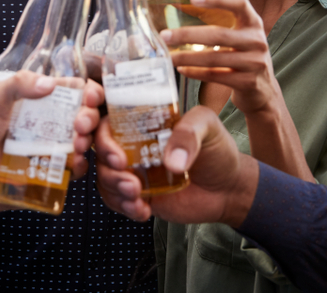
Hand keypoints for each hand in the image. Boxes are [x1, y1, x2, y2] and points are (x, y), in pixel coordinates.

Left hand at [0, 71, 103, 196]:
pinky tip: (73, 162)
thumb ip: (19, 84)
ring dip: (86, 141)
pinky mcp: (46, 166)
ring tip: (76, 144)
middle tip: (80, 125)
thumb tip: (49, 85)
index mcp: (39, 98)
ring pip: (81, 140)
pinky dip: (78, 165)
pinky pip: (71, 167)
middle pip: (83, 114)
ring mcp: (48, 143)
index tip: (88, 97)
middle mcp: (48, 119)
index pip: (74, 89)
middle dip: (89, 118)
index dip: (88, 91)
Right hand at [94, 106, 258, 226]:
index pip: (109, 118)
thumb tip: (171, 161)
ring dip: (114, 186)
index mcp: (143, 121)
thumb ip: (189, 133)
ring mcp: (134, 170)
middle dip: (106, 163)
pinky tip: (142, 209)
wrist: (228, 188)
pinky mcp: (138, 195)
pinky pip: (116, 201)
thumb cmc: (217, 150)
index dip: (98, 130)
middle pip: (100, 149)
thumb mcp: (207, 127)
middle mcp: (133, 144)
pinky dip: (124, 206)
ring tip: (136, 193)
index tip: (113, 148)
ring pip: (104, 176)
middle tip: (124, 170)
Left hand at [160, 0, 279, 114]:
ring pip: (215, 58)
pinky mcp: (248, 82)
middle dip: (188, 35)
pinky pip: (216, 76)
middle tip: (164, 35)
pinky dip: (196, 73)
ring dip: (187, 56)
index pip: (239, 3)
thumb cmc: (241, 50)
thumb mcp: (233, 27)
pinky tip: (181, 68)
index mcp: (252, 21)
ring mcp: (255, 62)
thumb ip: (209, 3)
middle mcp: (257, 40)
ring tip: (168, 55)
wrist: (263, 88)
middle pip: (219, 35)